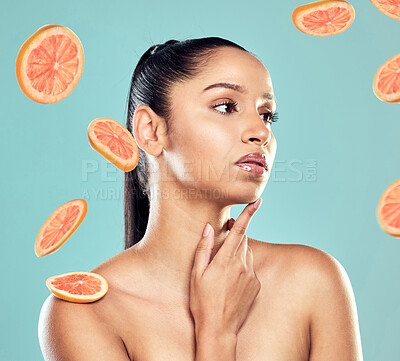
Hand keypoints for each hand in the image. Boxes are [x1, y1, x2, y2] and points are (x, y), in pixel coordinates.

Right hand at [189, 199, 261, 337]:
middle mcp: (242, 265)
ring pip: (247, 253)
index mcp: (226, 260)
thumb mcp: (196, 274)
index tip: (258, 201)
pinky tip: (231, 280)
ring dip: (238, 251)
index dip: (249, 214)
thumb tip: (209, 228)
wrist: (218, 328)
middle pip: (243, 240)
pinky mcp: (256, 285)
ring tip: (224, 266)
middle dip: (237, 233)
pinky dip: (243, 266)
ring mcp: (251, 275)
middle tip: (225, 235)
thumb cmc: (202, 301)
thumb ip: (204, 248)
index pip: (240, 230)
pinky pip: (251, 268)